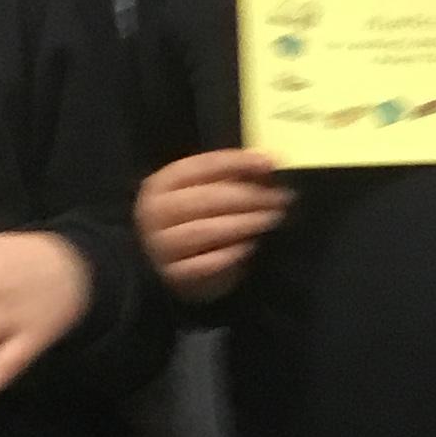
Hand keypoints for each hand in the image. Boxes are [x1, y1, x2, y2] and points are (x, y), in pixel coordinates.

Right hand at [137, 150, 290, 302]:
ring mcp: (161, 245)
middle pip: (206, 198)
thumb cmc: (200, 222)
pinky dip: (232, 254)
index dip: (239, 162)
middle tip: (280, 198)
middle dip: (249, 196)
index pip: (202, 165)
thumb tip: (269, 163)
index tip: (271, 163)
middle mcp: (155, 212)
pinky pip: (207, 263)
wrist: (180, 269)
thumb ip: (235, 176)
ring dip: (245, 223)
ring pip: (206, 230)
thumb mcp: (211, 193)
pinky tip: (251, 246)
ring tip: (272, 219)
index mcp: (162, 183)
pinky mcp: (174, 274)